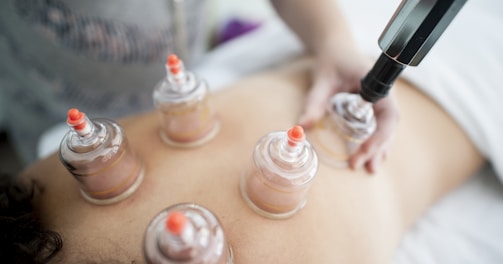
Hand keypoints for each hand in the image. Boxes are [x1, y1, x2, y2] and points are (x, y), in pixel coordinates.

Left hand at [299, 49, 399, 173]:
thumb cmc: (332, 60)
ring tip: (371, 169)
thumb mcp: (322, 80)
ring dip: (379, 148)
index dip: (380, 136)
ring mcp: (382, 100)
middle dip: (377, 148)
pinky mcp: (375, 106)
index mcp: (378, 84)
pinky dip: (376, 141)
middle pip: (388, 126)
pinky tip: (371, 156)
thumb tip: (301, 126)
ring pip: (386, 128)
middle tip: (364, 168)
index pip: (388, 115)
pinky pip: (380, 125)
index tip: (364, 152)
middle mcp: (385, 93)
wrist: (337, 48)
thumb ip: (314, 102)